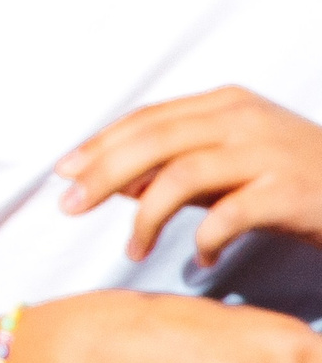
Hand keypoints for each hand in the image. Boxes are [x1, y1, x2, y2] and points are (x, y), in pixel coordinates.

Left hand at [59, 87, 321, 262]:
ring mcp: (267, 151)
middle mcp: (241, 118)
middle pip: (151, 140)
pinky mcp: (289, 189)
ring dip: (146, 215)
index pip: (146, 119)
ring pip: (181, 175)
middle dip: (102, 173)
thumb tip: (114, 181)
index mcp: (224, 103)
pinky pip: (229, 215)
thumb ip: (180, 166)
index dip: (100, 144)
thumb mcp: (236, 163)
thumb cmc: (301, 182)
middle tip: (70, 207)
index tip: (63, 173)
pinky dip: (204, 239)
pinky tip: (198, 260)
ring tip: (131, 249)